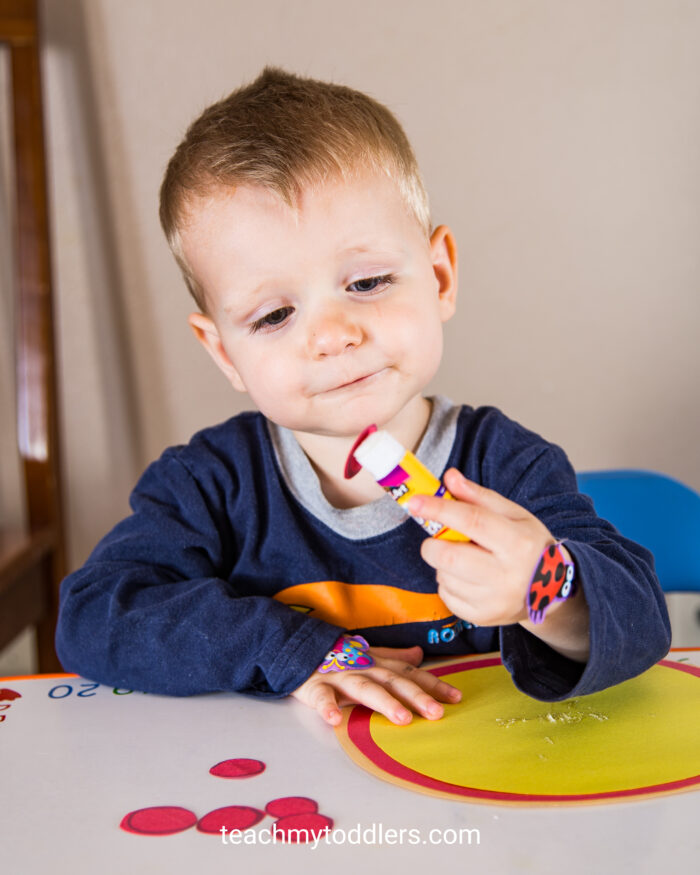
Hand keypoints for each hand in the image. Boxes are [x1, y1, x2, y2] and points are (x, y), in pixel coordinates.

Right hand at [291, 644, 461, 726]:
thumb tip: (420, 655)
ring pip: (364, 688)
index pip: (410, 674)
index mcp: (378, 664)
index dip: (433, 685)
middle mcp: (364, 669)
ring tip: (402, 718)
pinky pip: (321, 697)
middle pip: (393, 682)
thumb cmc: (339, 656)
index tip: (456, 698)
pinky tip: (334, 719)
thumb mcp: (368, 655)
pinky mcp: (315, 686)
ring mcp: (340, 677)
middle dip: (416, 696)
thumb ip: (394, 657)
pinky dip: (327, 707)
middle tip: (436, 712)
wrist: (298, 647)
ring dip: (383, 702)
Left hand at [409, 469, 555, 627]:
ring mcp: (494, 601)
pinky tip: (466, 576)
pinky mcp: (482, 617)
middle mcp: (507, 576)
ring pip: (444, 576)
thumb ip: (478, 496)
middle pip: (450, 557)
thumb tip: (449, 478)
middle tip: (439, 538)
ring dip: (442, 563)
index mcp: (518, 543)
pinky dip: (447, 581)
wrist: (551, 590)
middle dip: (433, 544)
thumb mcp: (514, 515)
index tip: (415, 501)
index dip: (439, 509)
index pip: (472, 521)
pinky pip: (446, 595)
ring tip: (463, 557)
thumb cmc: (528, 545)